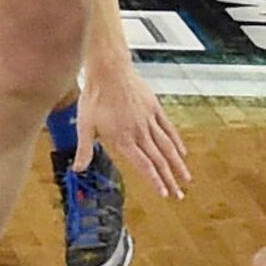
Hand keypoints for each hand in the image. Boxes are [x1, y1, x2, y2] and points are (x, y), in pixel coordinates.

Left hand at [72, 54, 192, 198]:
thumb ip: (84, 150)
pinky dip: (176, 142)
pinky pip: (168, 128)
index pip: (143, 165)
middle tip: (179, 195)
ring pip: (167, 146)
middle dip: (170, 179)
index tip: (164, 194)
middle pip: (159, 160)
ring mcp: (149, 120)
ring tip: (186, 178)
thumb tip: (78, 169)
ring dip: (177, 164)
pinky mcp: (154, 108)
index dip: (155, 181)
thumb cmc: (94, 97)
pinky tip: (182, 152)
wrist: (109, 70)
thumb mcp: (84, 126)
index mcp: (123, 139)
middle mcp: (140, 132)